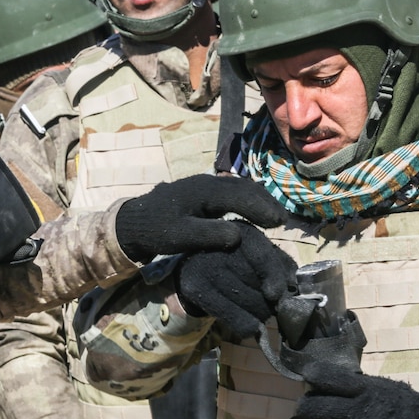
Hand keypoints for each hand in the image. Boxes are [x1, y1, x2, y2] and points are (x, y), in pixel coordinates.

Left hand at [115, 175, 286, 261]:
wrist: (135, 221)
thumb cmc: (156, 230)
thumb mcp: (181, 236)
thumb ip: (209, 234)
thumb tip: (238, 236)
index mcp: (205, 191)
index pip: (241, 197)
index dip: (262, 209)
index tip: (279, 223)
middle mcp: (209, 182)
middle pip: (246, 188)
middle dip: (266, 203)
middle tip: (283, 221)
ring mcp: (207, 185)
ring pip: (241, 188)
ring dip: (259, 200)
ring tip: (274, 217)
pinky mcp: (204, 191)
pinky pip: (233, 192)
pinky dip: (248, 200)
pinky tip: (254, 213)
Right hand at [175, 222, 296, 337]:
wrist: (195, 272)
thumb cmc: (236, 264)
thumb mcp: (260, 256)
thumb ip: (281, 265)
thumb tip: (294, 285)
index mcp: (242, 230)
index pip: (261, 254)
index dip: (273, 276)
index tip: (277, 294)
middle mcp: (219, 242)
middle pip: (255, 282)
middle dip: (270, 300)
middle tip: (270, 304)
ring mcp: (203, 264)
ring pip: (247, 302)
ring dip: (260, 314)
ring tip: (257, 310)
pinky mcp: (193, 287)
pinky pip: (230, 316)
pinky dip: (245, 326)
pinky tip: (249, 326)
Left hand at [297, 361, 418, 418]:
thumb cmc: (401, 408)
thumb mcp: (379, 386)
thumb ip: (351, 384)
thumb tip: (319, 380)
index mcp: (361, 391)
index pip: (322, 377)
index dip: (311, 377)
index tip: (310, 381)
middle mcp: (354, 414)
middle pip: (309, 408)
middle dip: (304, 409)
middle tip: (310, 412)